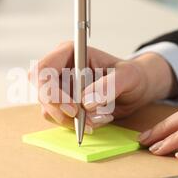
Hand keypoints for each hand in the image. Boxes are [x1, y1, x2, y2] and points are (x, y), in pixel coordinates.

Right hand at [28, 41, 177, 131]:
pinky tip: (96, 120)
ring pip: (49, 108)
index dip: (51, 90)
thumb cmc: (132, 76)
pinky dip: (76, 125)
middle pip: (42, 91)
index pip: (44, 69)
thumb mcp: (127, 76)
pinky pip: (59, 119)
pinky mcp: (63, 104)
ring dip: (71, 120)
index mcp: (70, 52)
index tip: (72, 108)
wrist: (136, 90)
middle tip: (83, 121)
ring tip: (100, 119)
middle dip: (60, 110)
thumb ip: (109, 86)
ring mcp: (60, 87)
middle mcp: (60, 68)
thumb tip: (86, 102)